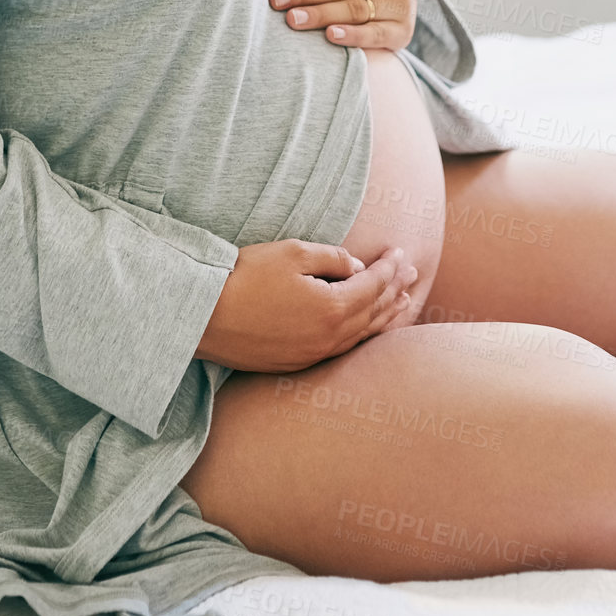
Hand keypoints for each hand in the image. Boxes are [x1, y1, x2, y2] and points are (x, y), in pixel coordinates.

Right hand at [193, 240, 418, 371]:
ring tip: (402, 303)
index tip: (400, 251)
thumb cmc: (246, 278)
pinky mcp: (298, 363)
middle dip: (395, 290)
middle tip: (411, 273)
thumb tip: (356, 267)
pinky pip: (343, 348)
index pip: (373, 285)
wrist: (204, 317)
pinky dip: (362, 333)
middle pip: (374, 312)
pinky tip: (365, 328)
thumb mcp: (293, 253)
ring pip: (362, 335)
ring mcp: (314, 355)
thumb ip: (332, 257)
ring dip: (384, 316)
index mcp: (333, 309)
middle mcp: (330, 338)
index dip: (390, 267)